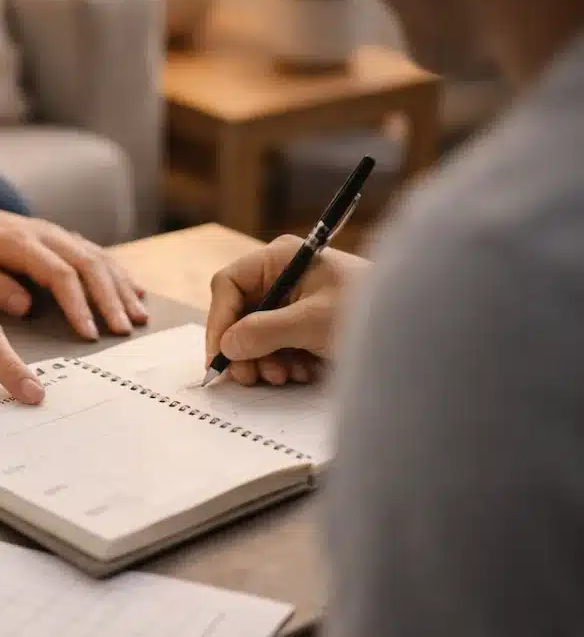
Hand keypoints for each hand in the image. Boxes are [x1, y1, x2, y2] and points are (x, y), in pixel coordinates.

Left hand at [0, 189, 147, 340]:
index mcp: (21, 242)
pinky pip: (98, 254)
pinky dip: (119, 275)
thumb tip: (26, 307)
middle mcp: (46, 234)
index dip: (78, 305)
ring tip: (139, 318)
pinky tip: (136, 293)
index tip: (89, 333)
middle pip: (89, 265)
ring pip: (99, 258)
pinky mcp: (62, 238)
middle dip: (110, 300)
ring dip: (121, 289)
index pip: (60, 274)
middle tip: (124, 330)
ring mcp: (57, 234)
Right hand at [206, 235, 368, 386]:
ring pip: (254, 334)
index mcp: (281, 259)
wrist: (418, 329)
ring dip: (263, 360)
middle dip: (243, 348)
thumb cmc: (369, 311)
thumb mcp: (312, 322)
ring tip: (285, 376)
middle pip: (238, 313)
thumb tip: (228, 345)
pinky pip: (276, 346)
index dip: (219, 320)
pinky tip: (302, 372)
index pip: (229, 285)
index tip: (220, 356)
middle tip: (250, 377)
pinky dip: (282, 363)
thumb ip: (265, 331)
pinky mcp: (304, 325)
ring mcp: (293, 302)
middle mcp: (282, 276)